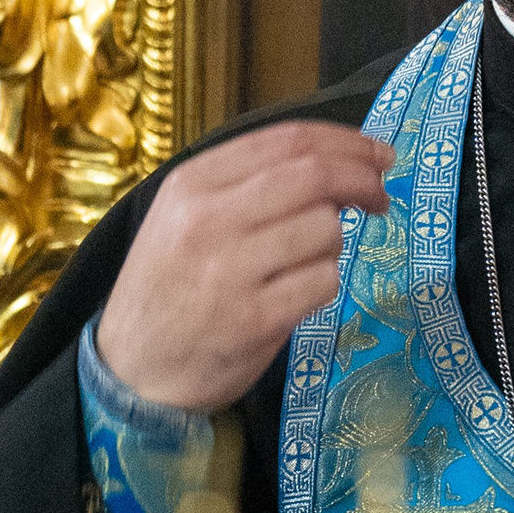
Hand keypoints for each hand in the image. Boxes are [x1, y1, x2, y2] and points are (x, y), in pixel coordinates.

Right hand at [96, 123, 392, 410]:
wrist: (132, 371)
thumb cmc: (170, 288)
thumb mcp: (184, 217)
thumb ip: (247, 184)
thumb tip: (336, 160)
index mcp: (192, 183)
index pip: (286, 141)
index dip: (346, 142)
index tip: (377, 153)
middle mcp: (207, 219)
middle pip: (314, 176)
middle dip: (363, 180)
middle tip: (380, 195)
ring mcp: (230, 270)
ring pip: (326, 230)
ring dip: (334, 244)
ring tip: (305, 262)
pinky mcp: (254, 319)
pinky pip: (323, 282)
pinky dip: (324, 284)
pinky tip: (296, 294)